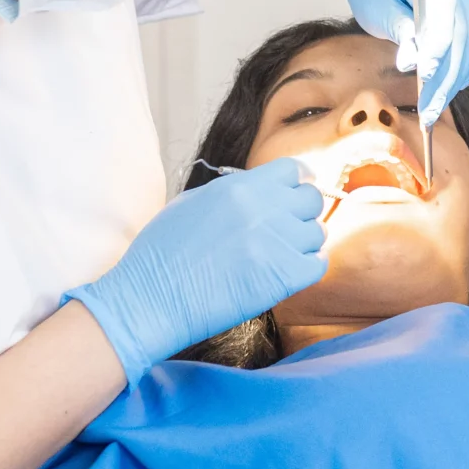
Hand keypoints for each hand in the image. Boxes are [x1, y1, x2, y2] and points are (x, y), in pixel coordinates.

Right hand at [64, 160, 326, 382]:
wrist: (150, 299)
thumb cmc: (161, 255)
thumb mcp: (192, 203)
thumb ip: (232, 192)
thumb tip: (259, 190)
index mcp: (240, 187)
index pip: (293, 169)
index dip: (297, 183)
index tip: (293, 196)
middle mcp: (263, 208)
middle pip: (312, 199)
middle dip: (303, 213)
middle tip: (288, 230)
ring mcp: (276, 243)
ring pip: (317, 233)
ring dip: (303, 244)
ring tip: (280, 256)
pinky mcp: (283, 277)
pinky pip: (318, 265)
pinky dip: (307, 269)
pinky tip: (286, 274)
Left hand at [321, 0, 468, 118]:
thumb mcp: (372, 5)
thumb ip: (396, 28)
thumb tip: (412, 62)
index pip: (443, 7)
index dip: (439, 44)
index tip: (427, 78)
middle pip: (466, 25)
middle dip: (450, 71)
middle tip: (430, 107)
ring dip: (465, 70)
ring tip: (442, 100)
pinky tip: (457, 80)